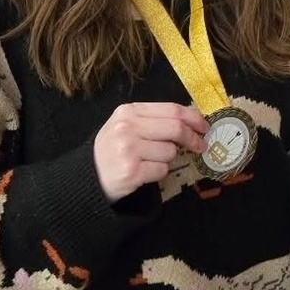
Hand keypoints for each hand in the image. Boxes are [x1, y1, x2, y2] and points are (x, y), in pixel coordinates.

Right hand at [93, 102, 208, 202]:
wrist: (85, 179)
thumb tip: (190, 121)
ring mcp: (129, 150)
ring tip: (150, 161)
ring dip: (168, 159)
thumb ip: (152, 120)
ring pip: (170, 152)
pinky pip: (162, 170)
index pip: (171, 109)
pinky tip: (144, 172)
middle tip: (201, 145)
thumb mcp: (125, 126)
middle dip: (193, 138)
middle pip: (176, 128)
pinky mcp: (132, 172)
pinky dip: (159, 173)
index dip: (193, 117)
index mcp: (128, 112)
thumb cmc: (111, 151)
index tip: (204, 126)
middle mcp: (128, 128)